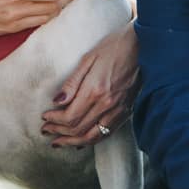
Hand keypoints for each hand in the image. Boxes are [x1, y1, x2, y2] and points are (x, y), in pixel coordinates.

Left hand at [41, 23, 138, 146]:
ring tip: (59, 142)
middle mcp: (106, 104)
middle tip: (46, 130)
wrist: (143, 46)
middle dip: (59, 132)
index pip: (69, 116)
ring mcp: (118, 110)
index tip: (45, 117)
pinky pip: (106, 133)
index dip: (54, 120)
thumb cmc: (114, 47)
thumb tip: (57, 101)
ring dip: (73, 142)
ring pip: (92, 136)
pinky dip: (91, 140)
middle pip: (78, 129)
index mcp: (95, 90)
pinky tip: (81, 141)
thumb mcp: (88, 59)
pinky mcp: (125, 112)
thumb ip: (72, 83)